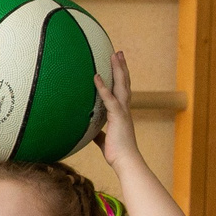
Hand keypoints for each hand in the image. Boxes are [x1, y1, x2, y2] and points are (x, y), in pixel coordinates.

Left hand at [92, 50, 137, 168]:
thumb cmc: (117, 153)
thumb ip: (99, 134)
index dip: (120, 78)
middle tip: (118, 53)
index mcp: (121, 113)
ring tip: (115, 55)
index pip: (121, 91)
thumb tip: (89, 132)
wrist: (126, 161)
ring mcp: (123, 111)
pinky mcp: (118, 117)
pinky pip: (109, 99)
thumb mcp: (104, 141)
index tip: (118, 66)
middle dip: (121, 67)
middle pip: (124, 83)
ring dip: (118, 69)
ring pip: (121, 85)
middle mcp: (125, 109)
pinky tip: (96, 77)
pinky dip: (103, 87)